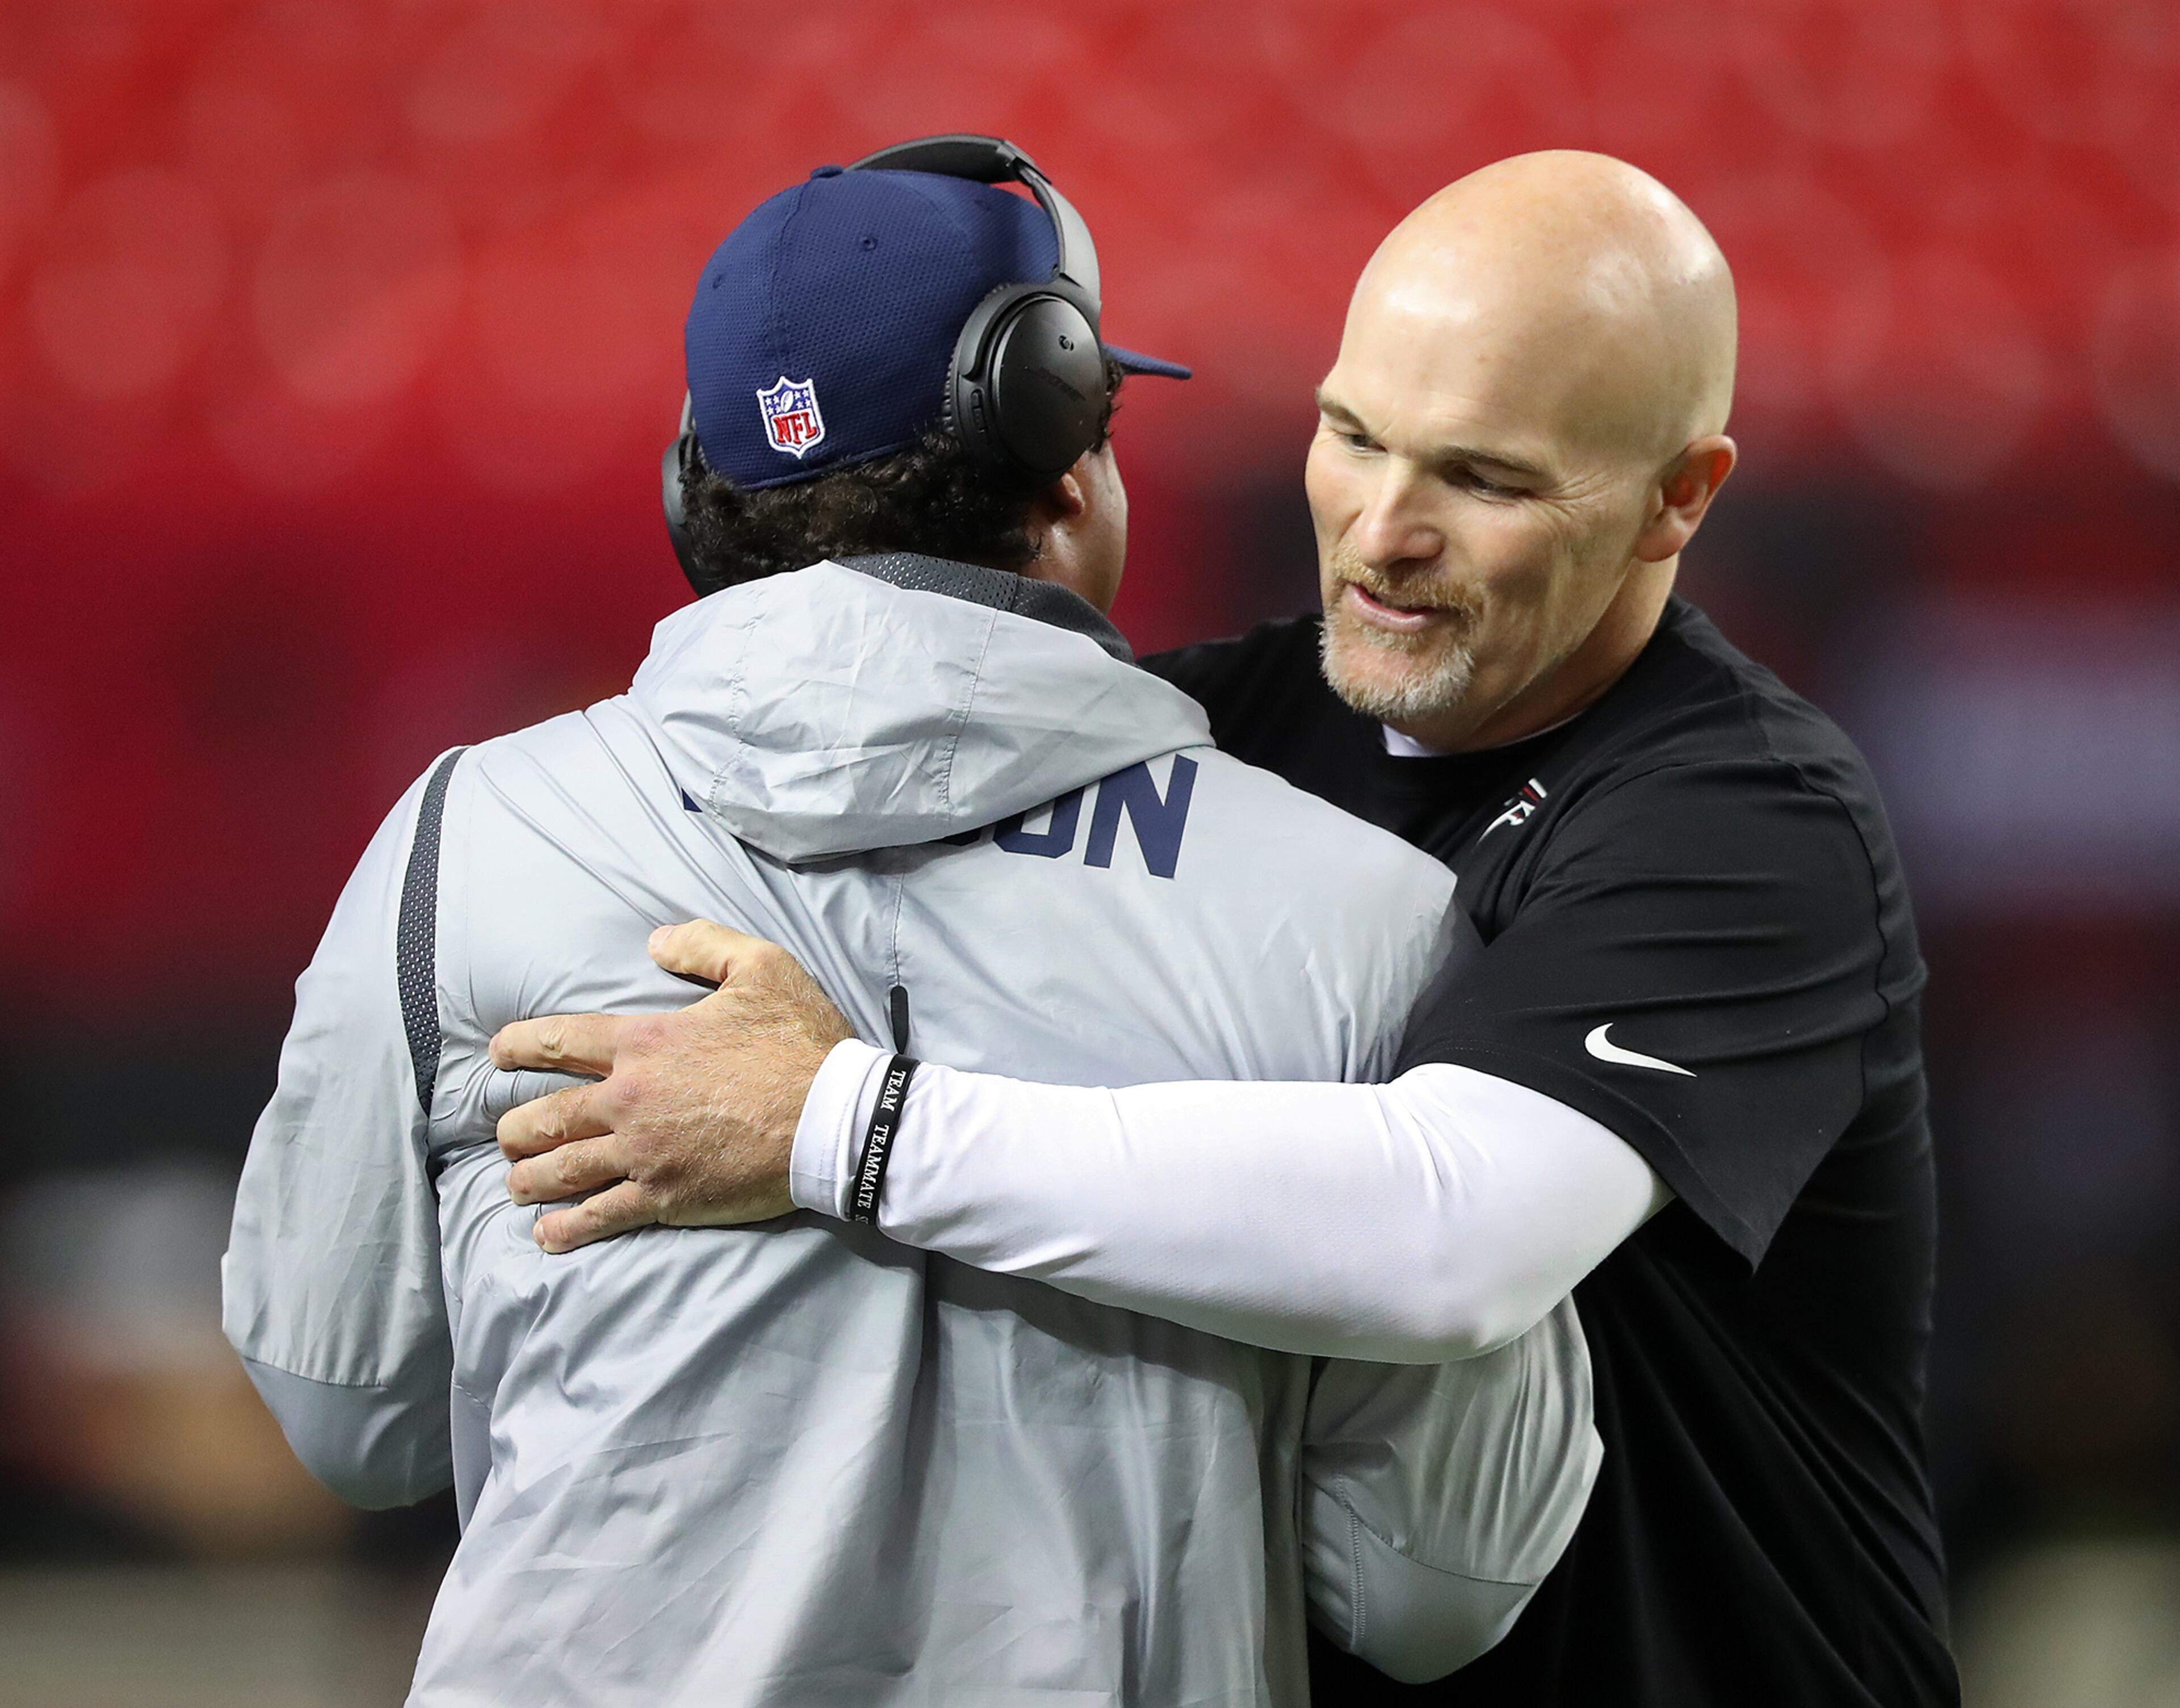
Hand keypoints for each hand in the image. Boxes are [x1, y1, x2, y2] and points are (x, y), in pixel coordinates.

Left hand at [491, 921, 855, 1251]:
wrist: (833, 1119)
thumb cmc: (800, 1042)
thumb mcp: (761, 967)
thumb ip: (704, 945)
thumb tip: (655, 942)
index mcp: (646, 1043)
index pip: (561, 1040)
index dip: (521, 1046)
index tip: (498, 1055)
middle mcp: (630, 1100)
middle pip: (549, 1115)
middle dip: (517, 1127)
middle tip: (506, 1134)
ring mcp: (644, 1154)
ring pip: (564, 1169)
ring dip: (529, 1177)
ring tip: (515, 1183)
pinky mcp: (666, 1197)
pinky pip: (601, 1215)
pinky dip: (568, 1228)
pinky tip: (546, 1236)